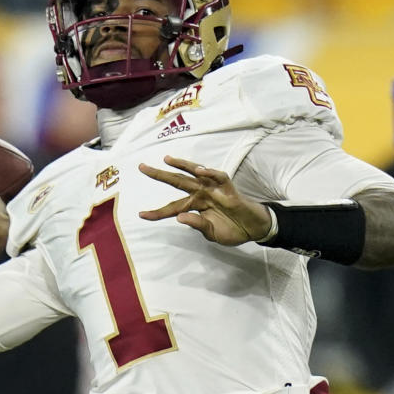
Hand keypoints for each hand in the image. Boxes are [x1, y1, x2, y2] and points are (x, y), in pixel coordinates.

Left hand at [138, 155, 271, 245]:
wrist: (253, 229)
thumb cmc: (231, 229)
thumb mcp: (211, 233)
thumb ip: (197, 224)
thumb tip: (179, 217)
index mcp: (194, 207)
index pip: (172, 208)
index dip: (157, 212)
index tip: (141, 214)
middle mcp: (200, 194)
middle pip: (177, 182)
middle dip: (160, 175)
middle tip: (142, 167)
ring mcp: (213, 189)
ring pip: (194, 174)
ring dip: (181, 165)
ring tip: (167, 159)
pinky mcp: (227, 188)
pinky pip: (218, 177)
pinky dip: (210, 172)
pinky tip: (200, 170)